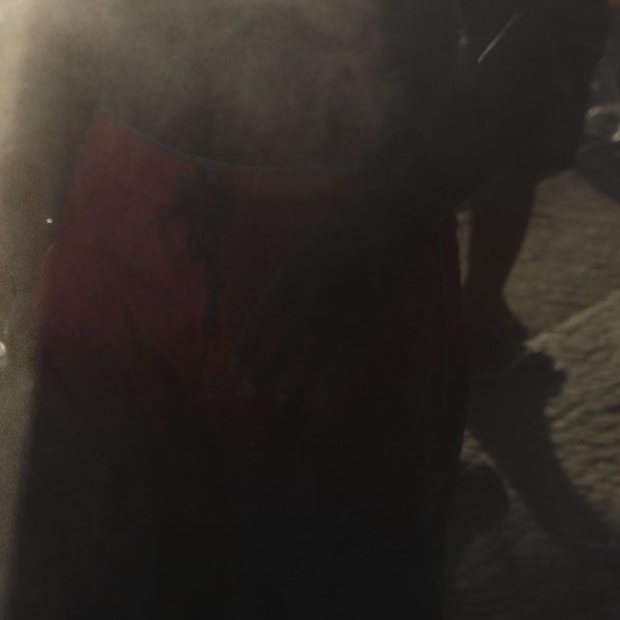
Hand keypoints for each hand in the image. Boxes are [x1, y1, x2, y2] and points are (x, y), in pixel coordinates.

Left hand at [232, 202, 415, 404]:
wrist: (387, 221)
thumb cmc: (340, 231)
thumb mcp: (304, 248)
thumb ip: (288, 281)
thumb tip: (270, 317)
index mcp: (295, 270)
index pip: (264, 315)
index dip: (249, 342)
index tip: (233, 363)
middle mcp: (316, 292)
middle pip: (285, 339)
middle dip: (264, 367)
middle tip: (246, 390)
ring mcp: (344, 307)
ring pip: (315, 353)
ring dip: (296, 379)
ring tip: (278, 398)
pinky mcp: (369, 317)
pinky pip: (348, 356)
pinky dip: (335, 379)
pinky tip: (322, 397)